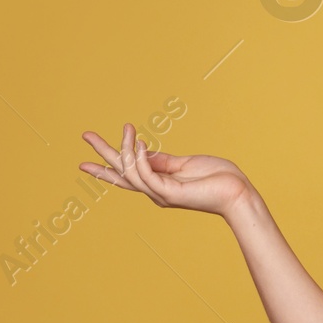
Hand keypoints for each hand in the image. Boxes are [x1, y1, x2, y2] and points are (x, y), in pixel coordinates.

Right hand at [79, 123, 252, 217]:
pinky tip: (139, 142)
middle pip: (121, 173)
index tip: (85, 161)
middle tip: (85, 134)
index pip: (126, 175)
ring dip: (125, 148)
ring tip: (126, 128)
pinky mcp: (170, 193)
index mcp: (158, 185)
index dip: (106, 167)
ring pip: (131, 171)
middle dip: (103, 154)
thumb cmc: (216, 177)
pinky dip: (140, 158)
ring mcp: (161, 194)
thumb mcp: (184, 164)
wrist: (237, 191)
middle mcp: (155, 192)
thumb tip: (142, 150)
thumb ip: (162, 160)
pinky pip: (146, 175)